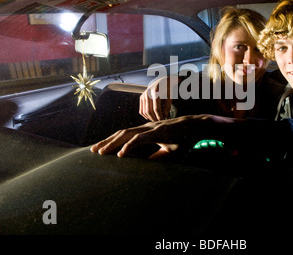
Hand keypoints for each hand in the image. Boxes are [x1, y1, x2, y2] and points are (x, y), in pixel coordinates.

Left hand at [90, 114, 218, 157]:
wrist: (199, 127)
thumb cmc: (185, 138)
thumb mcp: (169, 151)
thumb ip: (156, 157)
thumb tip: (147, 165)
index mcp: (148, 131)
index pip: (126, 135)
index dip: (112, 141)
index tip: (100, 149)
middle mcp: (147, 127)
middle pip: (121, 133)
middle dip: (106, 142)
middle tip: (92, 151)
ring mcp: (152, 128)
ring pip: (127, 134)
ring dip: (112, 143)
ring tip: (101, 152)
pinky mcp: (159, 132)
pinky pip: (141, 139)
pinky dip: (129, 146)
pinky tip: (121, 154)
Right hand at [139, 76, 173, 120]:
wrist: (163, 81)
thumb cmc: (168, 90)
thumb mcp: (170, 97)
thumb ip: (167, 107)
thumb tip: (164, 116)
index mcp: (156, 92)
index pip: (156, 108)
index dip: (159, 116)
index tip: (163, 120)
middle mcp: (148, 93)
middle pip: (149, 111)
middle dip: (154, 118)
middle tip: (159, 122)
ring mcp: (143, 95)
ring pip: (144, 111)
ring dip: (150, 118)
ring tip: (156, 120)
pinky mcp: (142, 97)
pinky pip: (141, 109)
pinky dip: (145, 115)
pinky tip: (150, 118)